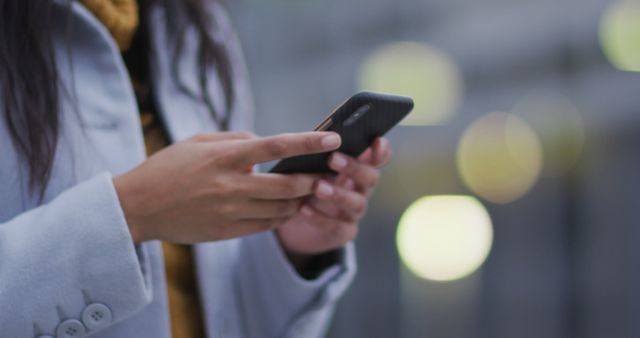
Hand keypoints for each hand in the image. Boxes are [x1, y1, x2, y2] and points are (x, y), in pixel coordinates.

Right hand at [114, 131, 340, 243]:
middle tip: (327, 174)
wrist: (139, 207)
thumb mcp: (198, 141)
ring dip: (301, 201)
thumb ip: (236, 139)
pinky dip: (282, 217)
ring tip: (309, 192)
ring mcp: (231, 212)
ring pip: (282, 210)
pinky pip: (267, 226)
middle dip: (314, 179)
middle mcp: (232, 185)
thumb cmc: (167, 168)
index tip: (333, 138)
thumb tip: (265, 142)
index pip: (277, 146)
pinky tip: (286, 209)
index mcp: (225, 157)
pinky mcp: (228, 232)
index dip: (309, 142)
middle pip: (288, 185)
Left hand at [275, 138, 391, 268]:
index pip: (380, 157)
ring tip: (318, 187)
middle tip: (332, 159)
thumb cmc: (306, 183)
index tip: (375, 141)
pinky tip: (303, 208)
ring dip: (338, 194)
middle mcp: (361, 189)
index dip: (381, 150)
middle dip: (353, 167)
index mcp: (358, 167)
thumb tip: (316, 136)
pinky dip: (320, 218)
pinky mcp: (343, 232)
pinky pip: (337, 227)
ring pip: (356, 203)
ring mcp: (353, 212)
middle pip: (371, 178)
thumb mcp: (312, 166)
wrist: (297, 223)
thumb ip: (320, 153)